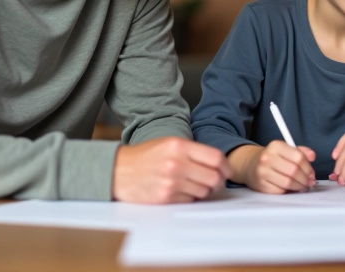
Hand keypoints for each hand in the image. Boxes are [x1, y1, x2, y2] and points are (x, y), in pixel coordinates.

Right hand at [112, 137, 231, 203]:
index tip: (227, 171)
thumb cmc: (144, 156)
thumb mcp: (169, 144)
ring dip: (203, 190)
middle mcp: (176, 163)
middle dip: (218, 182)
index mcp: (179, 146)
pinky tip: (180, 191)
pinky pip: (190, 200)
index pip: (216, 157)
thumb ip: (193, 152)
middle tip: (216, 183)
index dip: (226, 167)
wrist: (117, 170)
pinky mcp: (165, 197)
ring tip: (192, 185)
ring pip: (203, 191)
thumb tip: (219, 165)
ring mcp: (171, 182)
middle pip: (213, 177)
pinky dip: (189, 197)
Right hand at [228, 141, 315, 193]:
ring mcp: (262, 172)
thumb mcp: (285, 149)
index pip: (298, 157)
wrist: (250, 165)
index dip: (308, 168)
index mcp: (275, 146)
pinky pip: (281, 190)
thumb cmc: (272, 158)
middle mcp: (267, 158)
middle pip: (294, 171)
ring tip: (302, 186)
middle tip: (309, 182)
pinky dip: (289, 191)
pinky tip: (291, 188)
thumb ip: (301, 151)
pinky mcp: (261, 185)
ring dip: (299, 186)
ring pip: (288, 183)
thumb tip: (312, 156)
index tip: (312, 174)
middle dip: (305, 179)